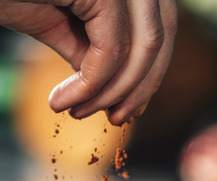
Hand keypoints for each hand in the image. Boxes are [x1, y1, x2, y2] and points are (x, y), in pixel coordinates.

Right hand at [0, 0, 177, 125]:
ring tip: (77, 112)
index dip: (149, 73)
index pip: (159, 27)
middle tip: (114, 120)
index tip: (124, 110)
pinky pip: (111, 51)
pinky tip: (61, 100)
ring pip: (143, 48)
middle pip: (161, 37)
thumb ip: (87, 48)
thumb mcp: (56, 24)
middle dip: (140, 87)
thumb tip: (109, 86)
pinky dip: (91, 85)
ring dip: (113, 92)